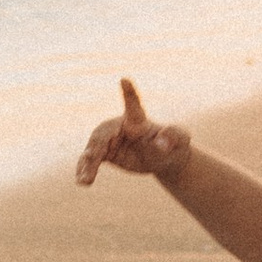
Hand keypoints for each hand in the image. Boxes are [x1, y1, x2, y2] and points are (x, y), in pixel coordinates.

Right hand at [75, 76, 191, 188]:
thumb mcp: (180, 140)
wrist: (165, 158)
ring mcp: (111, 139)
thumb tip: (162, 144)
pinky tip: (81, 181)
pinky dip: (85, 169)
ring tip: (85, 181)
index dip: (129, 92)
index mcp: (138, 119)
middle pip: (103, 133)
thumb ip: (172, 138)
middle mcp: (120, 126)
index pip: (133, 104)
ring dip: (87, 163)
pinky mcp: (106, 152)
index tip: (125, 80)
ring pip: (93, 148)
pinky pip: (92, 160)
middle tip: (91, 158)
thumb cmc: (174, 144)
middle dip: (96, 146)